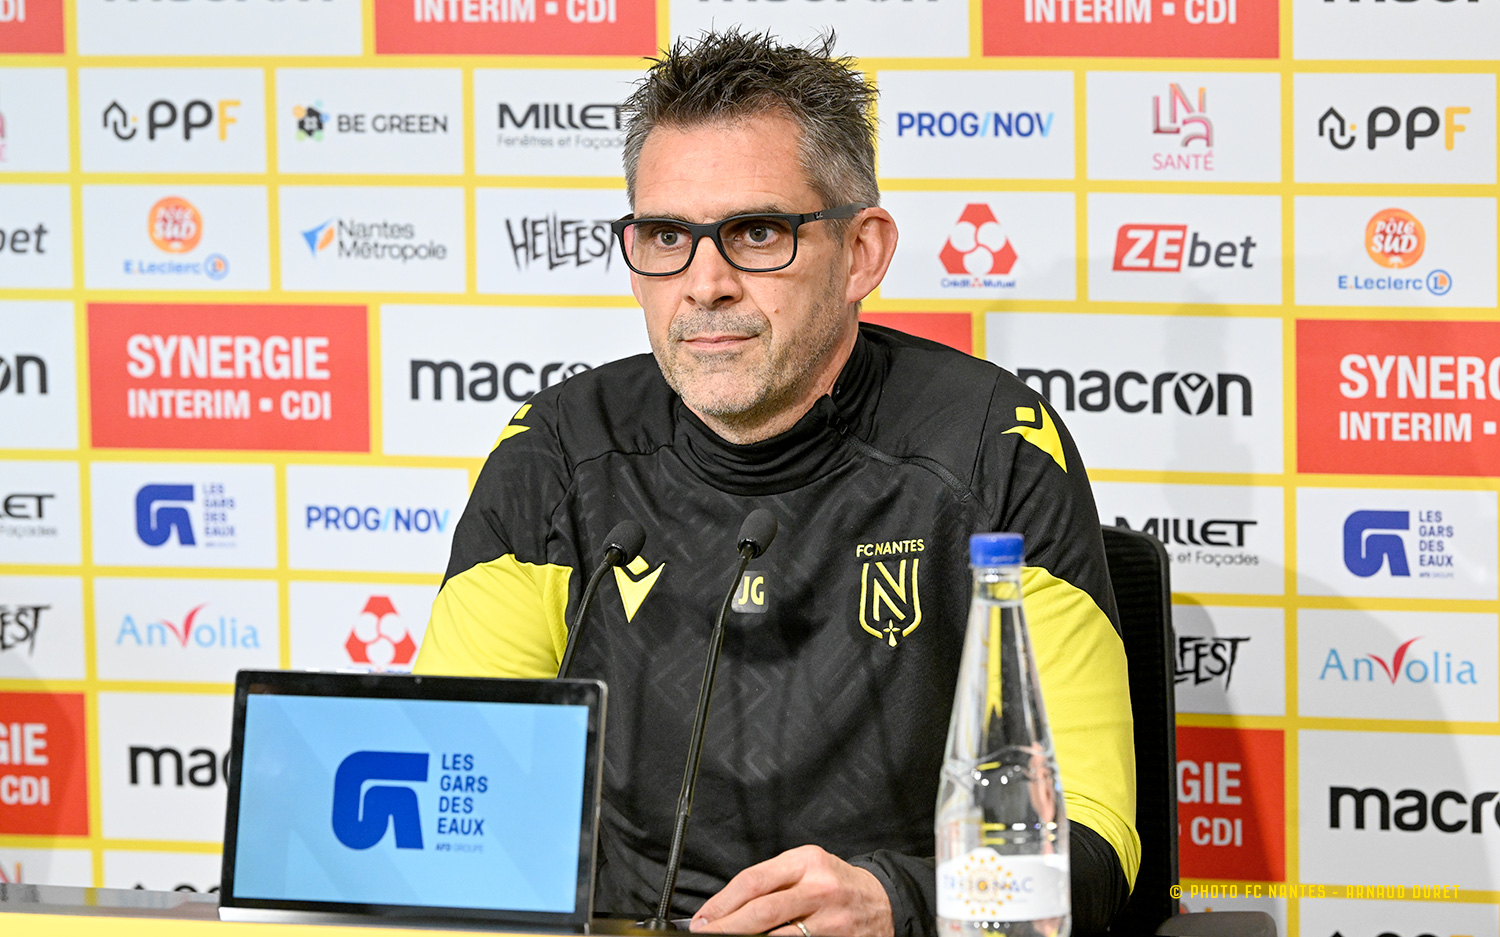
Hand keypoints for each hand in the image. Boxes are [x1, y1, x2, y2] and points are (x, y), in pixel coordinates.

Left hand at [688, 845, 893, 936]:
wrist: (883, 902)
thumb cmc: (836, 884)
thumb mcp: (807, 867)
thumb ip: (772, 881)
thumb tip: (727, 906)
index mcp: (806, 861)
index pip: (753, 881)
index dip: (722, 903)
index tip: (704, 918)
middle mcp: (819, 888)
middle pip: (761, 911)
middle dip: (727, 926)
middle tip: (706, 934)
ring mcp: (831, 920)